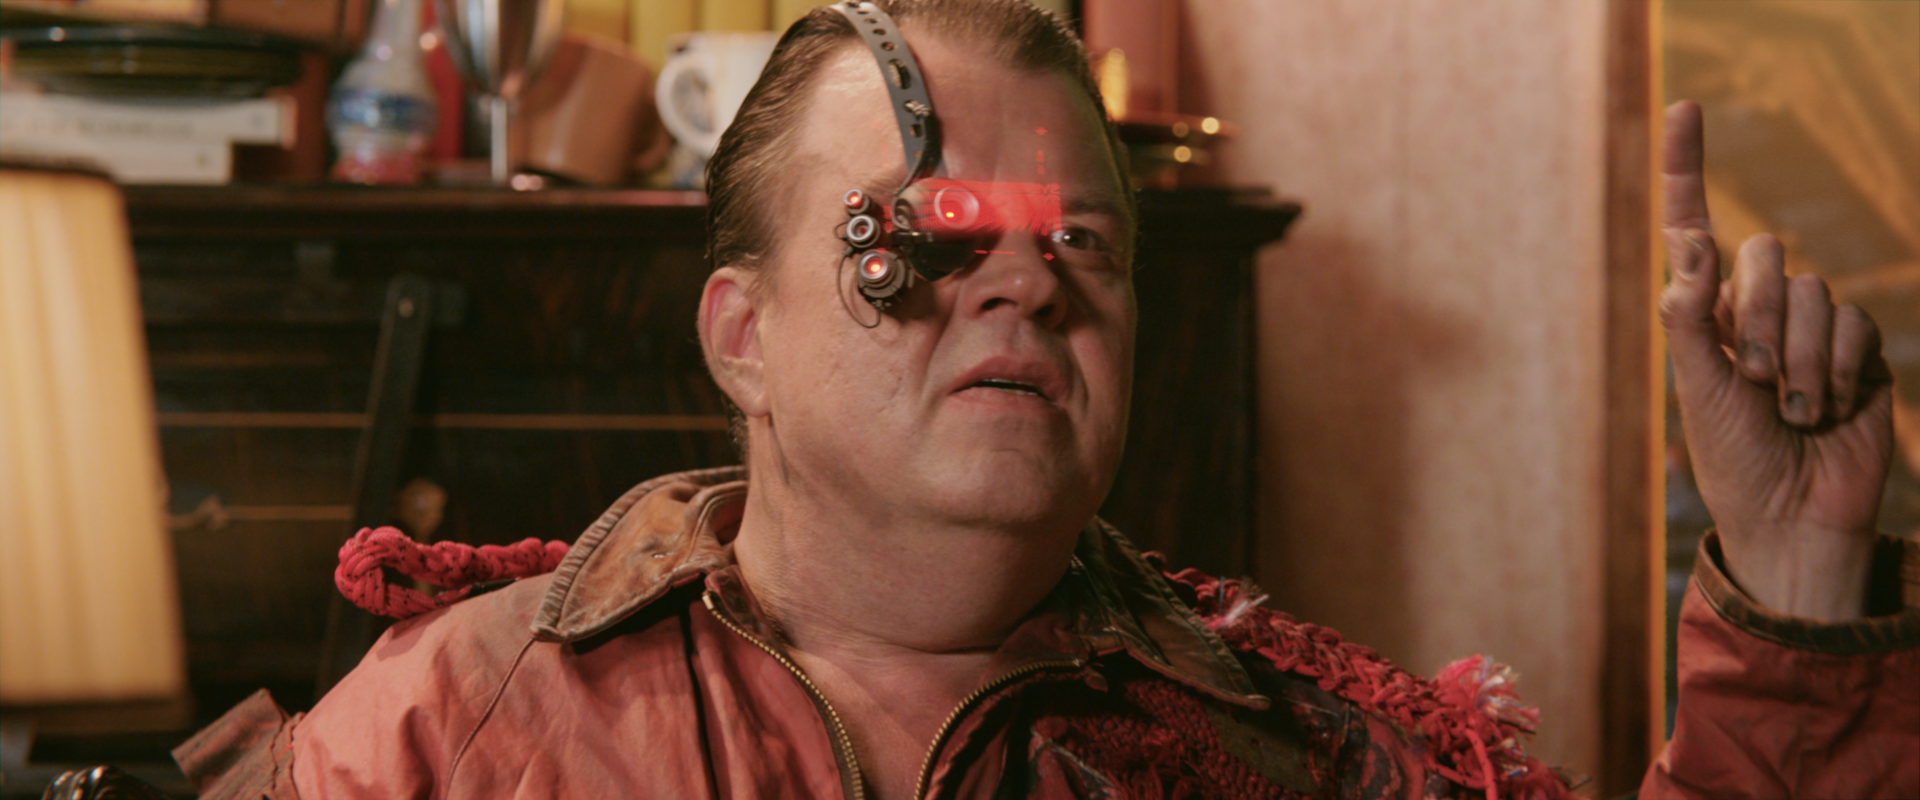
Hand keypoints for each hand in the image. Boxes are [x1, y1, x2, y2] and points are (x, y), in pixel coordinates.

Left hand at [1659, 100, 1895, 620]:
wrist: (1793, 516)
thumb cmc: (1733, 459)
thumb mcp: (1698, 391)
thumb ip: (1692, 319)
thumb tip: (1688, 245)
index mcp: (1705, 313)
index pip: (1694, 226)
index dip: (1686, 166)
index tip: (1686, 106)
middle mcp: (1756, 309)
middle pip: (1765, 257)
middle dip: (1758, 321)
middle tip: (1754, 383)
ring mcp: (1811, 328)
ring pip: (1813, 293)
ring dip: (1798, 359)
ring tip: (1791, 411)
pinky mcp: (1859, 351)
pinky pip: (1854, 325)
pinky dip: (1836, 371)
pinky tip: (1827, 411)